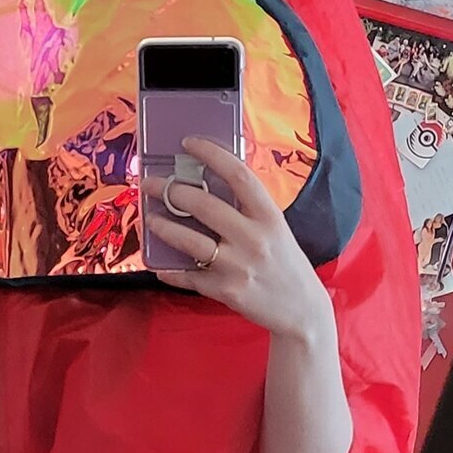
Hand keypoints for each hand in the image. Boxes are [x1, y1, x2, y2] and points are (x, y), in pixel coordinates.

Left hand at [144, 138, 332, 343]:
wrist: (301, 309)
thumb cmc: (284, 263)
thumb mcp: (275, 229)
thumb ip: (248, 209)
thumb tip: (208, 185)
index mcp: (269, 215)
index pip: (238, 174)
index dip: (211, 154)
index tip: (187, 143)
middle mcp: (254, 238)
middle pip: (205, 205)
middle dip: (171, 191)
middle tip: (152, 184)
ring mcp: (238, 266)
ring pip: (191, 241)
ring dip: (164, 228)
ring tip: (151, 220)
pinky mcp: (226, 291)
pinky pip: (189, 277)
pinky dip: (170, 271)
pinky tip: (159, 265)